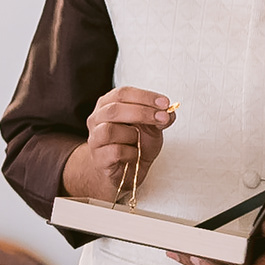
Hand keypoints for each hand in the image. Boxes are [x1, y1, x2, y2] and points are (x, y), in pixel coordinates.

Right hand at [65, 86, 176, 200]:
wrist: (125, 171)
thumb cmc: (134, 144)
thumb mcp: (151, 127)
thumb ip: (160, 117)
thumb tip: (169, 113)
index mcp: (108, 105)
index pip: (122, 93)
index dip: (145, 96)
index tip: (165, 103)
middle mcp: (97, 119)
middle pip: (114, 109)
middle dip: (142, 112)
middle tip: (162, 118)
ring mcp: (95, 139)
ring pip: (109, 130)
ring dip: (132, 135)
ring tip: (138, 141)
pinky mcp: (98, 158)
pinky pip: (115, 152)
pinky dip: (131, 153)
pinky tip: (134, 154)